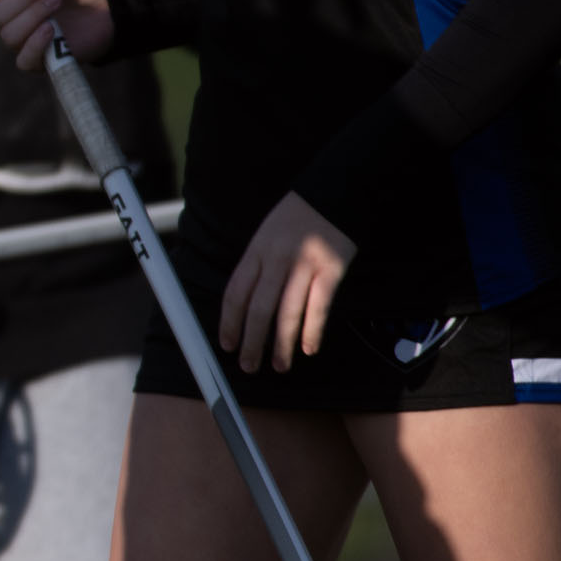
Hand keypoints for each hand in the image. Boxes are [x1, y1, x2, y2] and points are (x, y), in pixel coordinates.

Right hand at [0, 0, 113, 71]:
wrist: (107, 7)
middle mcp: (9, 20)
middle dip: (23, 0)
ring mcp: (23, 41)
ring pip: (10, 36)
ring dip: (34, 16)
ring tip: (56, 2)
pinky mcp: (39, 60)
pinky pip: (24, 60)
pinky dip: (35, 44)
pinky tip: (52, 30)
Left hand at [220, 193, 356, 372]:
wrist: (333, 195)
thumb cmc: (296, 219)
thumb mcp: (265, 236)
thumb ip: (256, 267)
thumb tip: (244, 307)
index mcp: (256, 251)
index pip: (235, 292)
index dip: (229, 322)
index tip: (227, 344)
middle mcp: (276, 259)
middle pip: (258, 308)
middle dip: (251, 342)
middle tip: (248, 365)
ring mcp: (305, 265)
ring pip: (287, 312)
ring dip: (282, 344)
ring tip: (278, 365)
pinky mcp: (331, 270)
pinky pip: (319, 306)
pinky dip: (312, 330)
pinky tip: (308, 348)